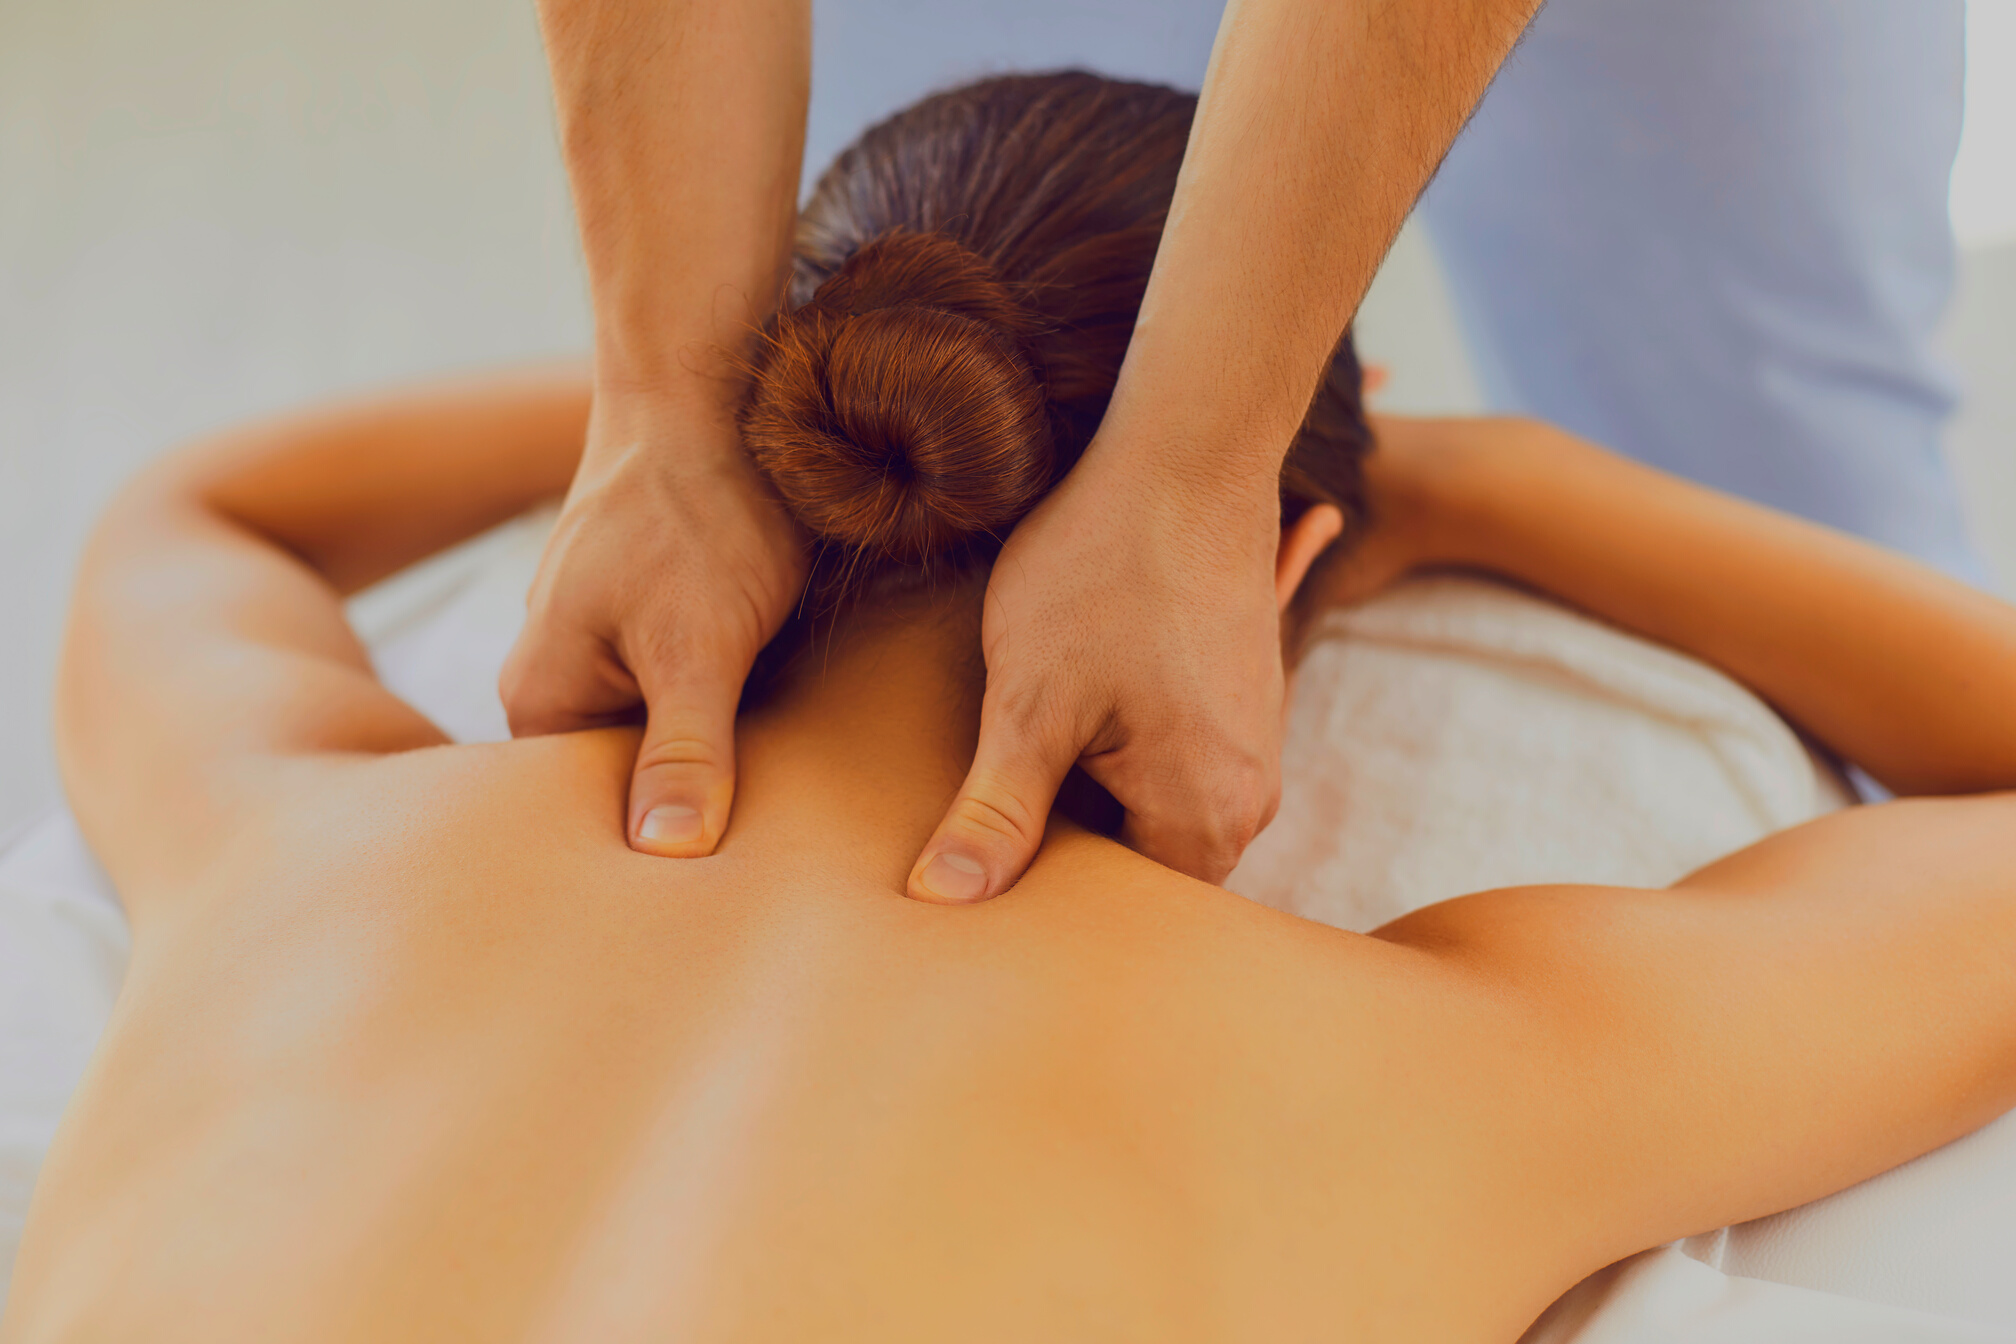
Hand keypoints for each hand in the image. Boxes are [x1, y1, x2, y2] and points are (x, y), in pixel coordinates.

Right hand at [500, 390, 805, 854]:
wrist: (715, 394)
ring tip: (788, 815)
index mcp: (541, 698)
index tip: (723, 895)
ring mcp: (611, 650)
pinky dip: (741, 717)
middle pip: (627, 787)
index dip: (653, 862)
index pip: (585, 821)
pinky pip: (699, 699)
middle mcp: (562, 681)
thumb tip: (667, 854)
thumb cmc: (698, 512)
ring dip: (725, 765)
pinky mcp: (665, 627)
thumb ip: (685, 750)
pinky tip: (793, 738)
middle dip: (694, 814)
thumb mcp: (697, 644)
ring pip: (671, 742)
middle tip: (768, 866)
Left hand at [905, 449, 1289, 901]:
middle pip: (1141, 864)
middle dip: (1066, 844)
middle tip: (989, 807)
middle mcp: (1251, 793)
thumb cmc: (1104, 569)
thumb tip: (942, 900)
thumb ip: (996, 812)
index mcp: (1208, 815)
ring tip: (1025, 742)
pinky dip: (1115, 744)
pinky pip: (1172, 756)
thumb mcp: (1030, 701)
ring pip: (1152, 805)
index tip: (983, 864)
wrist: (1188, 452)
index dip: (1044, 897)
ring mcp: (1252, 741)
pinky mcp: (1239, 695)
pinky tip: (1072, 697)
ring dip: (1088, 787)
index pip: (1121, 912)